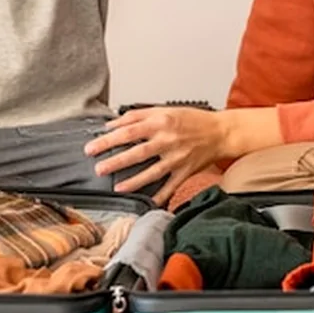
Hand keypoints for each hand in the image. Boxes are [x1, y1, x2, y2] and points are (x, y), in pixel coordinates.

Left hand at [84, 107, 229, 204]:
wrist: (220, 132)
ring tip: (117, 187)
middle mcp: (168, 140)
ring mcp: (177, 158)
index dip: (109, 139)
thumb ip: (137, 115)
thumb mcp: (164, 110)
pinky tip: (147, 203)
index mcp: (161, 122)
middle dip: (116, 161)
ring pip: (152, 172)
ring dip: (133, 181)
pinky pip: (170, 186)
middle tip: (98, 168)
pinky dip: (160, 196)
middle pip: (137, 152)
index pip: (129, 131)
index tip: (93, 147)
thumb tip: (112, 124)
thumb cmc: (193, 120)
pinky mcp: (185, 171)